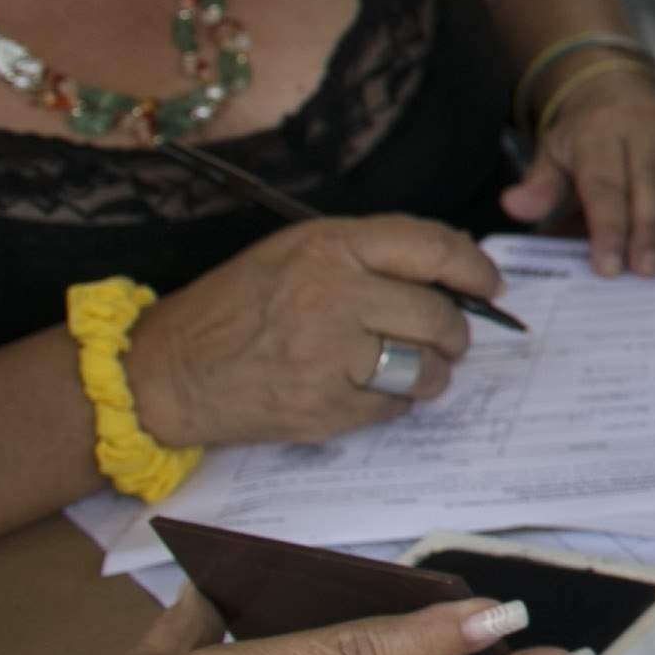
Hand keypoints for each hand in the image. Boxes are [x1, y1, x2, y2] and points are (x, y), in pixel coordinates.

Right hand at [125, 217, 493, 446]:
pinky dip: (396, 401)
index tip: (489, 285)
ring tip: (413, 366)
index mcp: (329, 246)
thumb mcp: (295, 252)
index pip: (433, 247)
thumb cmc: (235, 306)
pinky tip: (371, 389)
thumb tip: (447, 268)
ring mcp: (330, 355)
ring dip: (432, 370)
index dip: (474, 268)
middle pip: (438, 313)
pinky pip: (395, 405)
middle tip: (447, 337)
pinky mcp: (325, 407)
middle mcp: (333, 295)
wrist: (165, 372)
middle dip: (454, 330)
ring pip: (426, 365)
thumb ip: (368, 254)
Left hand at [500, 73, 654, 277]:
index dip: (607, 227)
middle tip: (643, 271)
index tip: (606, 267)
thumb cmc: (586, 138)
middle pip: (653, 185)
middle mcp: (649, 126)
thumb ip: (539, 184)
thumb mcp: (553, 153)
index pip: (605, 184)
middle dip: (648, 231)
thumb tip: (514, 206)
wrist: (622, 93)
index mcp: (603, 129)